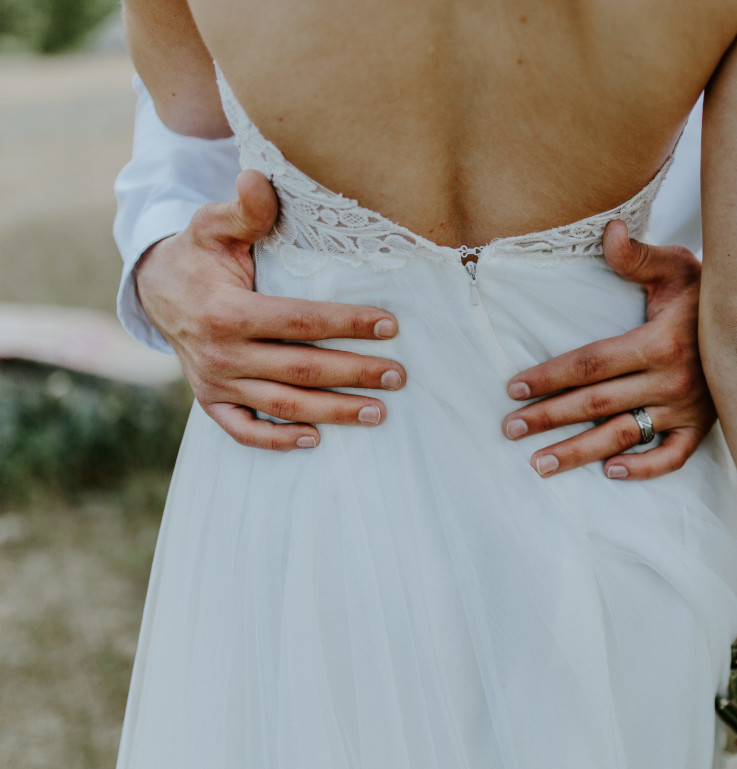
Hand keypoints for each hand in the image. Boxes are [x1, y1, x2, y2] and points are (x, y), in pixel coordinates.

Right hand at [135, 169, 405, 450]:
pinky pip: (244, 430)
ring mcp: (215, 382)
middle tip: (399, 376)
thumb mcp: (213, 225)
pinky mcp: (211, 401)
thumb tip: (259, 178)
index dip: (346, 323)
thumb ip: (244, 209)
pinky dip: (277, 440)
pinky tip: (315, 439)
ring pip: (282, 405)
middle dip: (354, 373)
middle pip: (300, 370)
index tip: (390, 325)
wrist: (156, 289)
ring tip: (379, 412)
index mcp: (226, 311)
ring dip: (333, 411)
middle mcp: (221, 353)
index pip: (299, 322)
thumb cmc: (199, 253)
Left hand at [501, 220, 715, 478]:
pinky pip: (671, 457)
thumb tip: (608, 231)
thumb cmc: (706, 292)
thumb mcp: (675, 266)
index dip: (550, 377)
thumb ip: (636, 256)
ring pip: (623, 435)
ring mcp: (687, 409)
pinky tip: (609, 472)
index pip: (591, 364)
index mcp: (659, 343)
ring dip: (579, 453)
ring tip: (541, 464)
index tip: (514, 387)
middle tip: (510, 429)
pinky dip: (643, 469)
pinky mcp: (701, 427)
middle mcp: (671, 380)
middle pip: (597, 404)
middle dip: (550, 417)